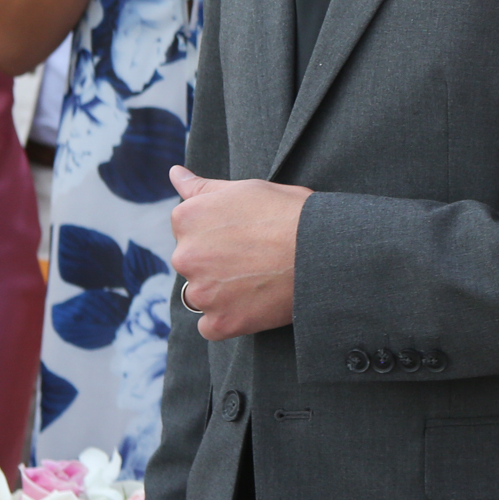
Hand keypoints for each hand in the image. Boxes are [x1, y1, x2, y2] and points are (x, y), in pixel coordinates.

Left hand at [168, 166, 308, 340]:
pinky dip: (230, 318)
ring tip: (259, 279)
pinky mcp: (220, 322)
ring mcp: (201, 292)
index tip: (245, 235)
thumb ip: (203, 187)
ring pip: (202, 294)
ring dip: (223, 291)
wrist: (323, 250)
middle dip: (217, 262)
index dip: (219, 233)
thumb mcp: (246, 189)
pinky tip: (255, 303)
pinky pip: (212, 326)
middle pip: (193, 262)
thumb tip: (174, 174)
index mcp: (187, 218)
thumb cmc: (290, 213)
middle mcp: (185, 255)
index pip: (189, 231)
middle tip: (255, 258)